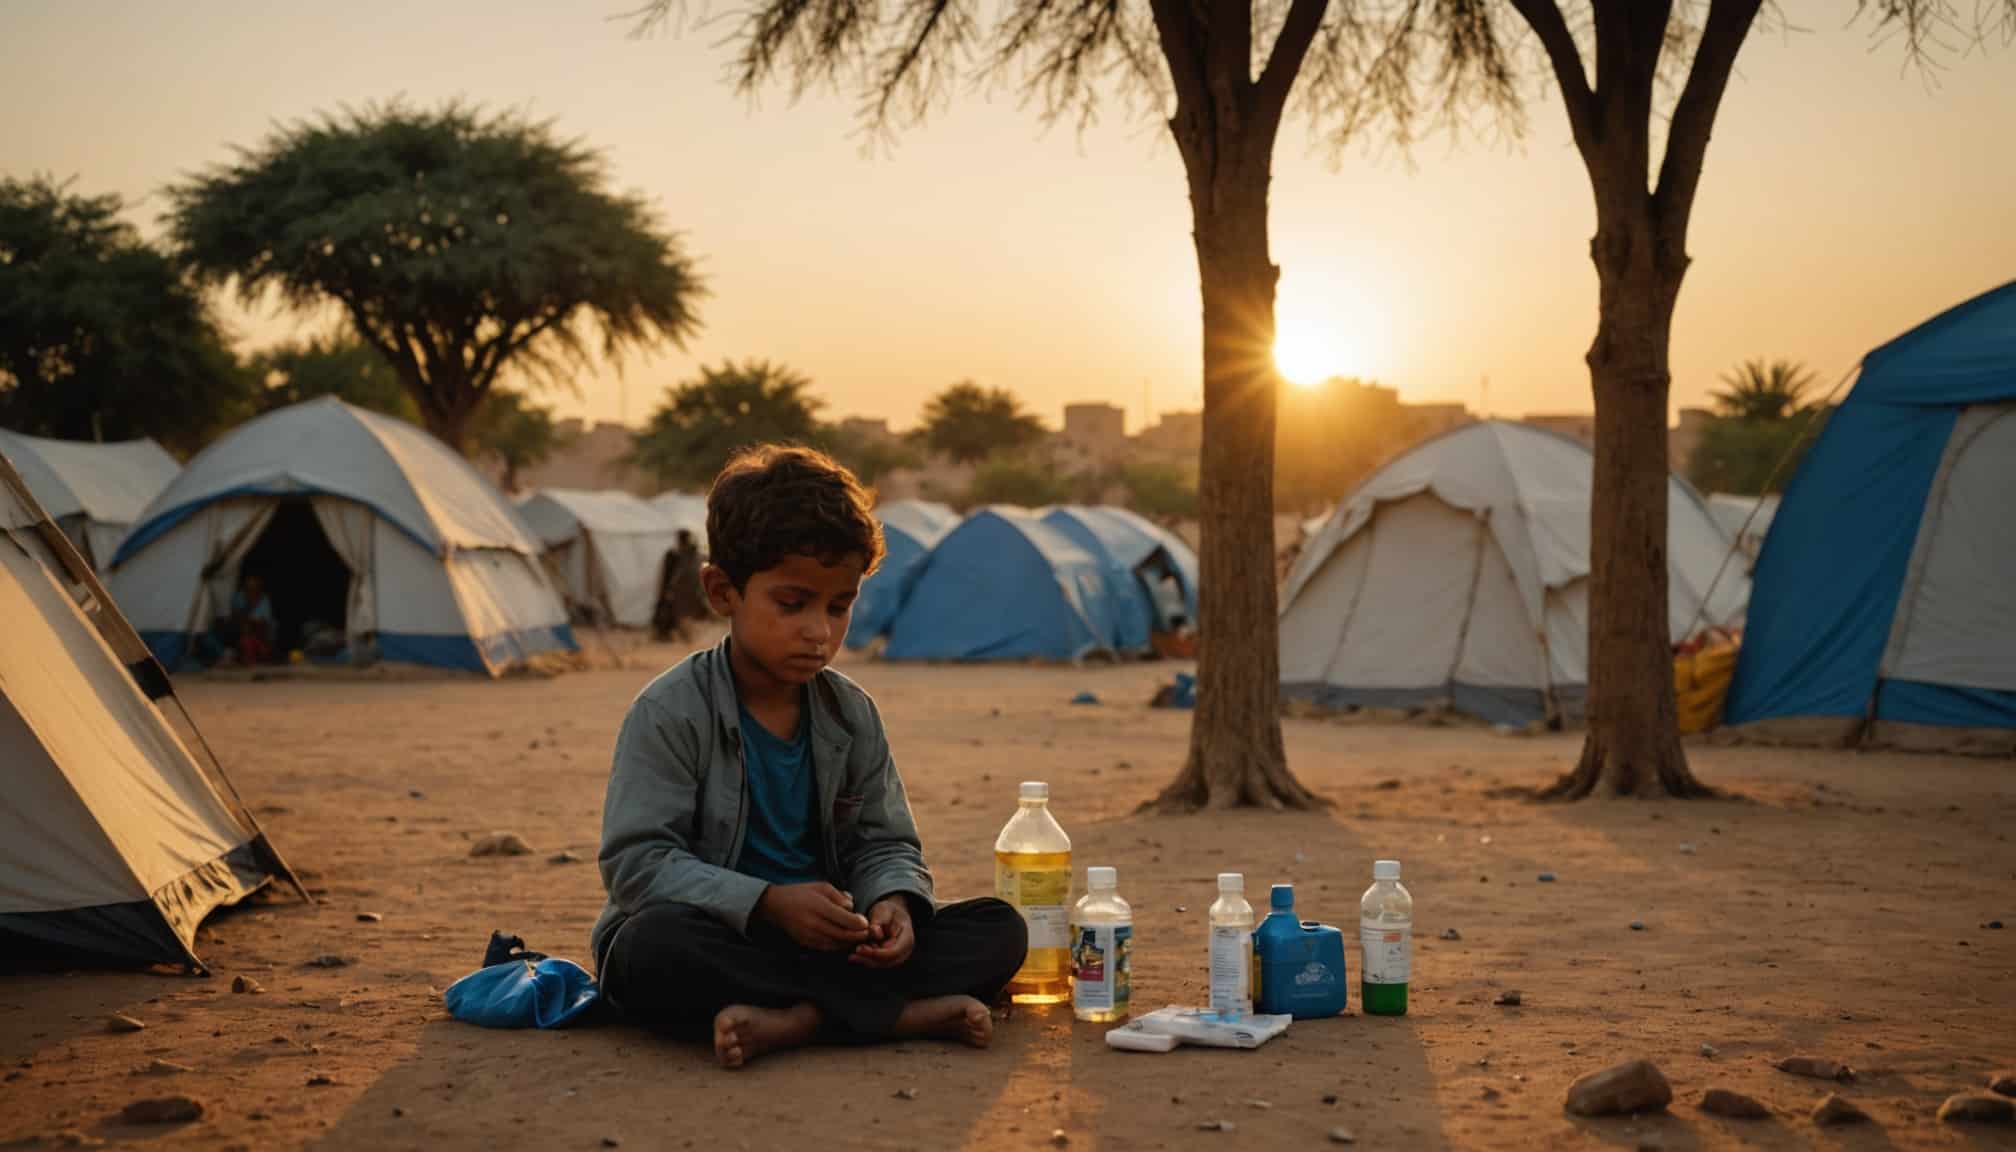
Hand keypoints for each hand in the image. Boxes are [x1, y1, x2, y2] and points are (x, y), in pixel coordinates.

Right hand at [756, 882, 870, 950]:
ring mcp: (810, 935)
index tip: (866, 923)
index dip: (859, 924)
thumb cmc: (802, 893)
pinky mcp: (807, 943)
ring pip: (837, 944)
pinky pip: (828, 948)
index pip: (845, 920)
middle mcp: (814, 923)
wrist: (777, 906)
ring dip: (850, 942)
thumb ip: (840, 896)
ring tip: (859, 937)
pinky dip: (839, 945)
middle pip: (843, 935)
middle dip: (858, 936)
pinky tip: (845, 940)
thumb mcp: (822, 887)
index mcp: (819, 907)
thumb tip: (853, 908)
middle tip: (868, 933)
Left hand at [849, 896, 915, 968]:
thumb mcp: (883, 910)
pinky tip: (854, 956)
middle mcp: (904, 951)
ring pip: (881, 964)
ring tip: (852, 955)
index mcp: (907, 938)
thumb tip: (874, 932)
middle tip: (854, 951)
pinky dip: (866, 960)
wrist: (892, 915)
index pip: (893, 951)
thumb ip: (879, 920)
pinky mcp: (888, 959)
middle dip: (869, 958)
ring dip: (866, 960)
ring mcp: (897, 957)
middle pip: (887, 961)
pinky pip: (877, 963)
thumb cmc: (888, 912)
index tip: (861, 948)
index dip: (877, 953)